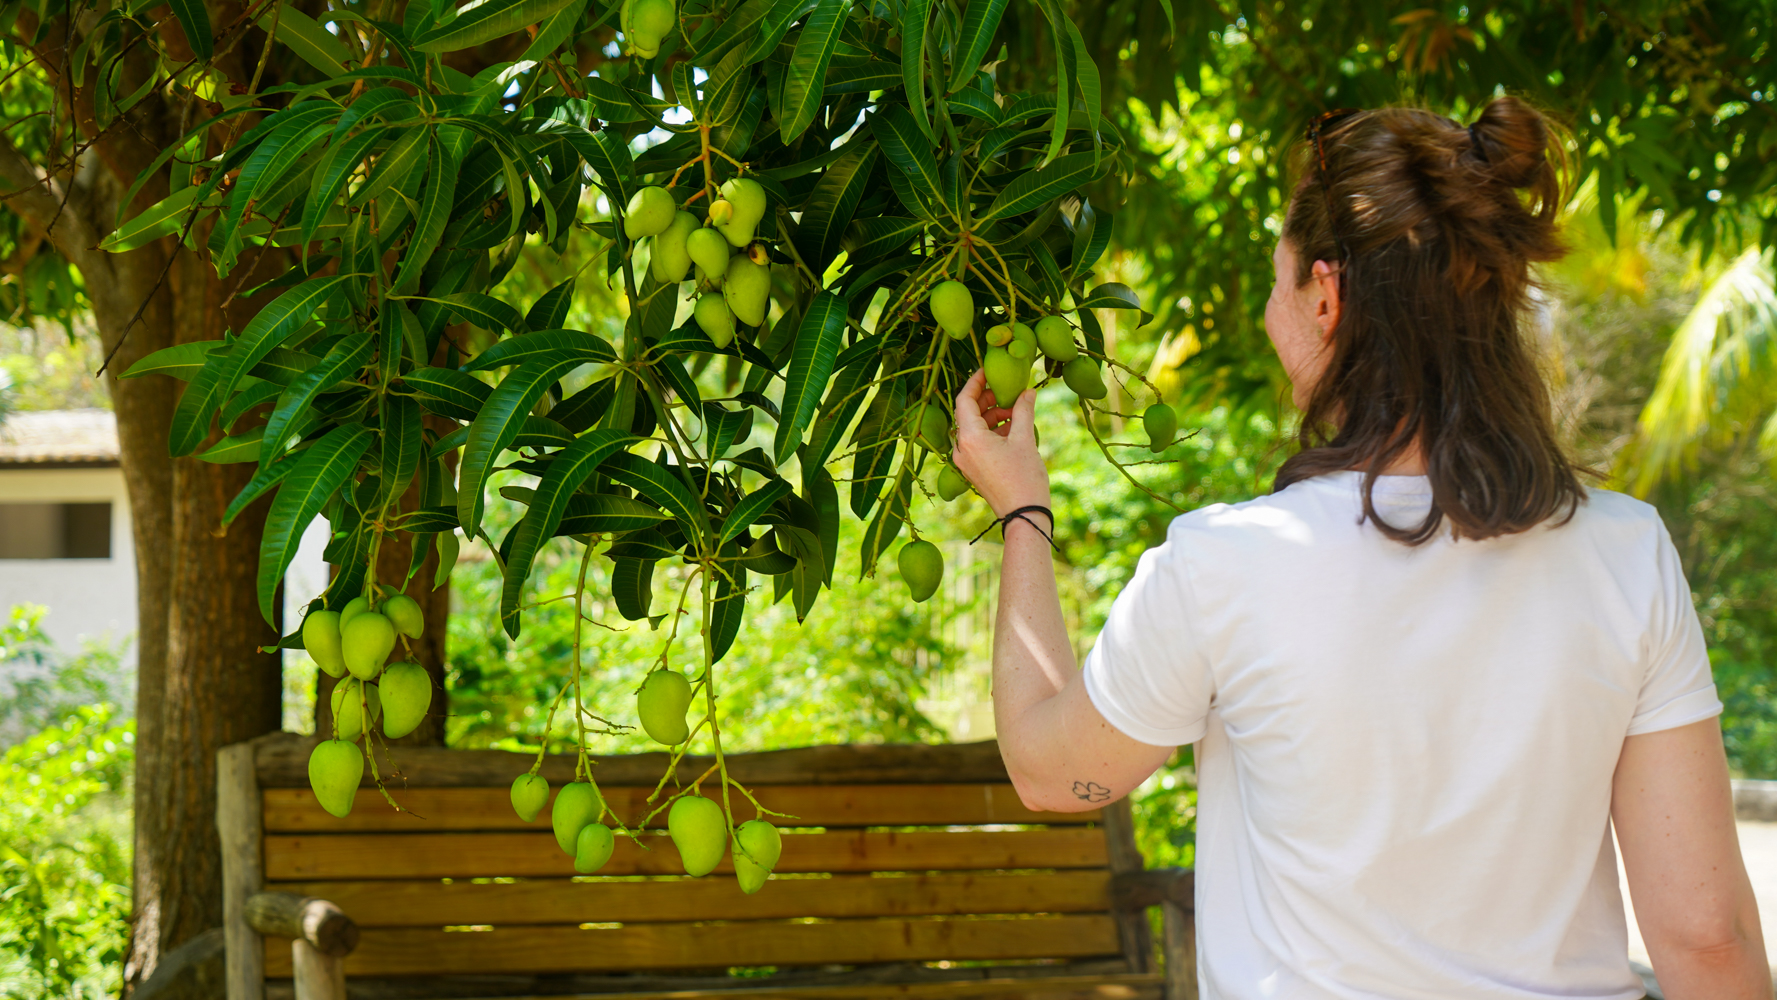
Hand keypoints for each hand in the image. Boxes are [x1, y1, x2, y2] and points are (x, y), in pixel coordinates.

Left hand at [953, 368, 1051, 516]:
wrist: (1023, 516)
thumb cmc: (1024, 478)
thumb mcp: (1025, 439)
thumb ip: (1023, 410)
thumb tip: (1027, 390)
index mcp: (969, 437)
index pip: (964, 399)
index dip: (976, 381)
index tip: (989, 369)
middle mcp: (961, 448)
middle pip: (968, 413)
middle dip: (988, 399)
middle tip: (1010, 392)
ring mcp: (965, 461)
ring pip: (973, 428)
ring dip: (992, 416)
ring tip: (1016, 412)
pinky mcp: (973, 470)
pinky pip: (977, 442)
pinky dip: (992, 432)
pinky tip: (1012, 430)